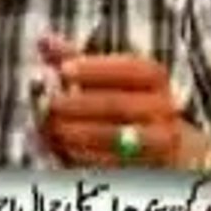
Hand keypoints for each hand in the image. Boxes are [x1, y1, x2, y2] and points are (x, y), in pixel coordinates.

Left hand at [38, 35, 187, 167]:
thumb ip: (75, 59)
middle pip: (118, 105)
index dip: (96, 69)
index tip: (64, 69)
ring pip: (114, 138)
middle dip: (77, 104)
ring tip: (48, 126)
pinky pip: (111, 165)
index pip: (131, 69)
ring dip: (74, 131)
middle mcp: (163, 110)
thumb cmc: (124, 101)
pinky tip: (59, 147)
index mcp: (155, 79)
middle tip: (48, 103)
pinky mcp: (146, 170)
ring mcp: (158, 144)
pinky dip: (81, 156)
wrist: (167, 149)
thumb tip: (43, 39)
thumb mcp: (105, 76)